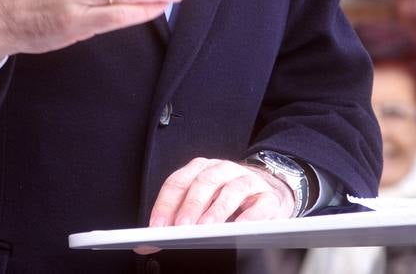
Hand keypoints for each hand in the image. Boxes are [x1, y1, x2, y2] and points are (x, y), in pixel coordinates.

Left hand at [147, 157, 294, 229]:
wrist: (266, 190)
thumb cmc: (226, 199)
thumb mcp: (200, 204)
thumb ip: (176, 219)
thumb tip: (147, 245)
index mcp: (201, 169)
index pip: (179, 182)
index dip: (166, 204)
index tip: (157, 227)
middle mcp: (223, 170)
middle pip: (204, 183)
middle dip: (190, 206)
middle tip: (181, 228)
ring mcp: (247, 180)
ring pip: (231, 190)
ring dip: (217, 211)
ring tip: (206, 230)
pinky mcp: (268, 196)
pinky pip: (260, 205)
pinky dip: (249, 217)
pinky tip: (239, 229)